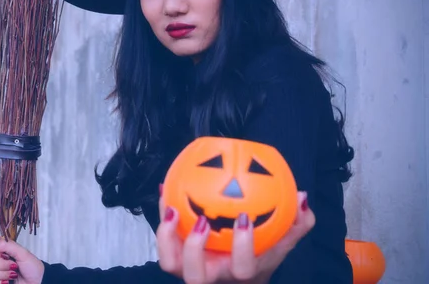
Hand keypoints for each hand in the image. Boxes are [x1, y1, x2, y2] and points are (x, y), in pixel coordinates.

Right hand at [0, 236, 43, 283]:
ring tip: (14, 275)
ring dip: (3, 275)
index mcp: (5, 250)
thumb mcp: (23, 254)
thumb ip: (8, 245)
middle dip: (2, 265)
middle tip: (14, 266)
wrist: (38, 283)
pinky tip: (8, 282)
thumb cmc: (33, 268)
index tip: (6, 254)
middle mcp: (0, 260)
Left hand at [156, 191, 314, 283]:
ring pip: (170, 262)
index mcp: (239, 274)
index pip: (242, 268)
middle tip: (201, 220)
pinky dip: (162, 217)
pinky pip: (164, 240)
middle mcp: (212, 275)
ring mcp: (190, 268)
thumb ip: (296, 224)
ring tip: (172, 207)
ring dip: (167, 237)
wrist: (239, 276)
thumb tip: (302, 197)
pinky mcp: (176, 256)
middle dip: (194, 250)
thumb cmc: (260, 256)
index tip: (244, 217)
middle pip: (196, 277)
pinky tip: (165, 189)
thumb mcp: (280, 243)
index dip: (242, 246)